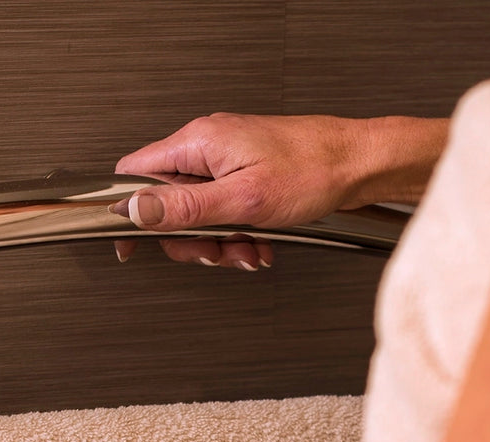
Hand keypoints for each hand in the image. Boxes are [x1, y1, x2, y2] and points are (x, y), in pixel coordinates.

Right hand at [112, 113, 446, 269]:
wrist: (361, 164)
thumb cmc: (315, 170)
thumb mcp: (242, 199)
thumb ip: (184, 208)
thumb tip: (136, 210)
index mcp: (199, 143)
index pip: (135, 174)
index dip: (128, 212)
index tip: (132, 242)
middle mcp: (208, 145)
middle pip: (166, 202)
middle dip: (190, 238)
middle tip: (214, 250)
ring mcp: (226, 158)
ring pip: (197, 212)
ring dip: (218, 240)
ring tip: (247, 247)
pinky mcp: (244, 171)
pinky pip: (222, 208)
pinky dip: (236, 232)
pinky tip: (257, 240)